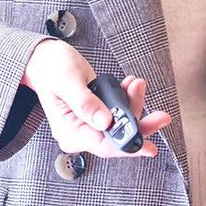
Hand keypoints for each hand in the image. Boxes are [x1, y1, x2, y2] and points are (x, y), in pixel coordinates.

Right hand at [22, 38, 170, 157]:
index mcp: (69, 131)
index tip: (148, 146)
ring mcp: (89, 124)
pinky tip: (131, 85)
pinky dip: (128, 99)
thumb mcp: (67, 80)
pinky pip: (118, 112)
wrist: (44, 59)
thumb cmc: (50, 67)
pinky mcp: (96, 114)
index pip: (103, 146)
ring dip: (134, 105)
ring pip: (121, 123)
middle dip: (140, 123)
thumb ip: (85, 102)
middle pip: (117, 137)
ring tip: (137, 84)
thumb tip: (105, 121)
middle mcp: (80, 132)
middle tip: (161, 116)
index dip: (127, 146)